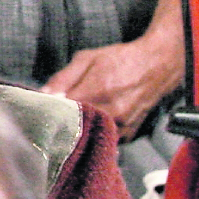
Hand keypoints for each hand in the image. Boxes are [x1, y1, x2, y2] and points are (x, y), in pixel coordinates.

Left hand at [45, 30, 182, 138]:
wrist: (157, 65)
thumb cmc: (121, 59)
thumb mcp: (87, 59)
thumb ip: (63, 78)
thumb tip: (43, 94)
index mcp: (97, 91)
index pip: (62, 110)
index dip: (49, 110)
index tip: (41, 109)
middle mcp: (111, 112)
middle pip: (75, 127)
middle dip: (61, 122)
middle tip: (54, 116)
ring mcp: (122, 125)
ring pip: (89, 136)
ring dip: (78, 130)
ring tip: (72, 119)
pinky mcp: (129, 134)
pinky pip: (104, 139)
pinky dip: (95, 134)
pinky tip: (91, 123)